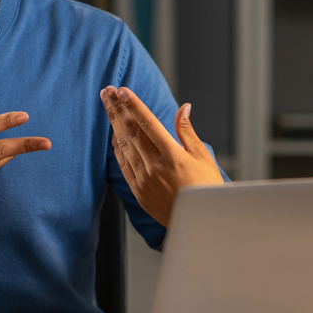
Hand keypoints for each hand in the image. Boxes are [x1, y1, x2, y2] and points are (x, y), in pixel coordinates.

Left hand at [100, 86, 223, 226]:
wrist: (197, 222)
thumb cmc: (204, 187)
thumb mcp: (202, 157)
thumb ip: (187, 131)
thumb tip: (183, 107)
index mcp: (172, 156)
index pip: (148, 123)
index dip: (134, 105)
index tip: (123, 90)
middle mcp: (154, 166)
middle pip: (131, 130)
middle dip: (118, 108)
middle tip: (108, 91)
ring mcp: (143, 178)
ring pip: (123, 144)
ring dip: (114, 122)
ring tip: (107, 104)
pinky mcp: (137, 189)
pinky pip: (122, 162)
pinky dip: (117, 145)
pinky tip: (113, 132)